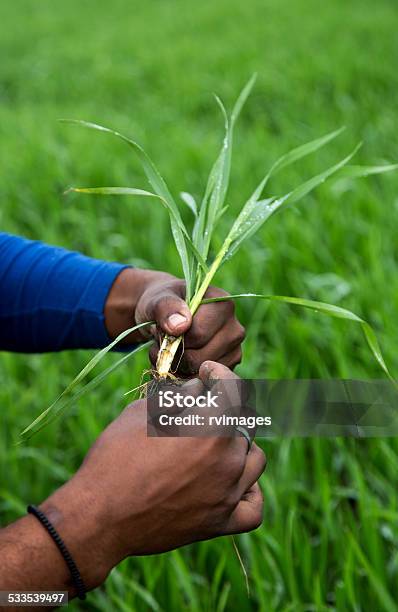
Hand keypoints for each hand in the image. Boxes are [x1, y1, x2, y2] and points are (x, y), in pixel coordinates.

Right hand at [37, 362, 264, 591]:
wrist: (98, 516)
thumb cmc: (115, 457)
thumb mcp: (142, 413)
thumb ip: (180, 396)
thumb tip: (200, 389)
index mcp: (211, 426)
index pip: (235, 388)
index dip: (220, 373)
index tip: (207, 374)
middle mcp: (227, 458)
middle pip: (245, 421)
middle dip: (226, 407)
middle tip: (202, 408)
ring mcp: (228, 493)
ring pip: (254, 459)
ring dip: (239, 445)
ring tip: (214, 443)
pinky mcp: (220, 523)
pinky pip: (253, 508)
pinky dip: (249, 492)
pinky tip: (232, 482)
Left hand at [104, 268, 245, 373]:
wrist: (166, 317)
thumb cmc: (162, 306)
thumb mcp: (156, 300)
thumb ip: (165, 308)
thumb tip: (180, 326)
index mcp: (223, 305)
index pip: (198, 334)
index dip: (175, 339)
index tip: (162, 331)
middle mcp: (234, 329)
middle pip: (201, 357)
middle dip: (175, 356)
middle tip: (160, 346)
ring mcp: (234, 350)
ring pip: (201, 373)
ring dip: (177, 368)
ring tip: (167, 352)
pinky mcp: (227, 368)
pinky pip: (203, 381)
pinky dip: (185, 377)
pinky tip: (178, 363)